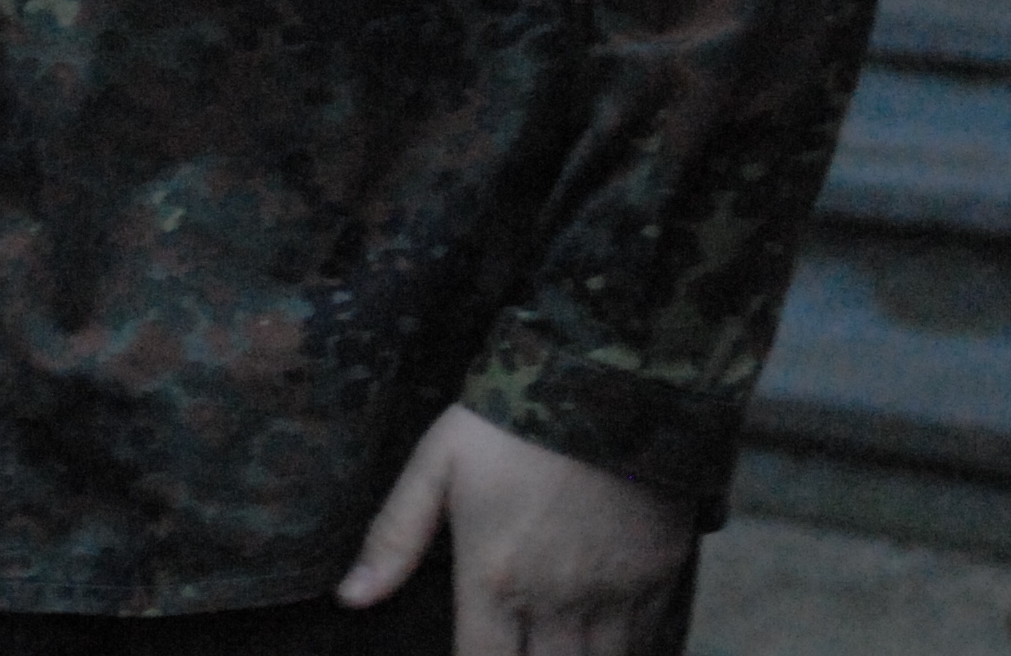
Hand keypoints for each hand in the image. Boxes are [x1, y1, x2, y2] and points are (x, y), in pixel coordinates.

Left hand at [337, 405, 693, 655]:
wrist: (607, 381)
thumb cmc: (509, 422)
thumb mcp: (437, 463)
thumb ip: (395, 535)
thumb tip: (350, 597)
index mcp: (495, 580)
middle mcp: (556, 604)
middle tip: (511, 648)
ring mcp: (614, 598)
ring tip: (552, 648)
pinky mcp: (660, 583)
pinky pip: (646, 647)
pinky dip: (626, 654)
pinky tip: (603, 645)